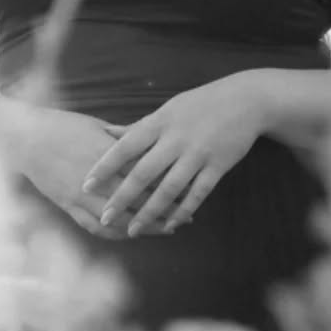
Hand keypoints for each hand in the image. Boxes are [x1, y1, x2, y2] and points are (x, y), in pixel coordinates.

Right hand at [7, 109, 175, 239]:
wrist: (25, 138)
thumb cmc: (62, 125)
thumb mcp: (97, 126)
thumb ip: (124, 136)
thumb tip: (150, 136)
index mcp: (109, 156)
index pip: (147, 176)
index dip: (169, 187)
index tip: (189, 191)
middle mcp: (98, 180)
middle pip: (138, 202)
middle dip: (164, 212)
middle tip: (184, 217)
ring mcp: (81, 196)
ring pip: (119, 220)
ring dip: (143, 227)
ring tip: (163, 229)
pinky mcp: (67, 206)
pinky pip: (94, 226)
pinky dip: (114, 233)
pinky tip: (129, 234)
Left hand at [79, 75, 266, 236]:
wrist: (246, 100)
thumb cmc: (200, 104)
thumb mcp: (167, 109)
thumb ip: (138, 126)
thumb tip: (105, 132)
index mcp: (160, 122)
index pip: (125, 146)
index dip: (104, 167)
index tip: (85, 185)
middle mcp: (176, 139)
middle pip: (143, 172)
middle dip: (122, 197)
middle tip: (104, 217)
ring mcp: (198, 153)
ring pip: (169, 189)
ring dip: (149, 212)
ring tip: (132, 230)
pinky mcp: (218, 165)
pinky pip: (197, 193)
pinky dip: (182, 210)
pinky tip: (168, 225)